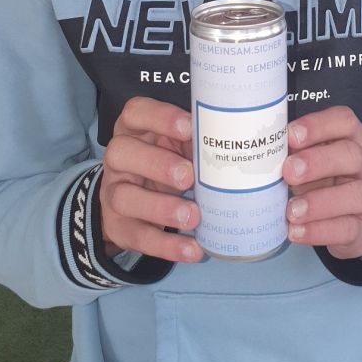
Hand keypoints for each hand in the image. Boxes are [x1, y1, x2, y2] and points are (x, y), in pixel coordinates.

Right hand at [100, 97, 202, 263]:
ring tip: (192, 216)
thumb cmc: (168, 162)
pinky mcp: (119, 226)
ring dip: (160, 207)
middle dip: (157, 164)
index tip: (188, 127)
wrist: (132, 203)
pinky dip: (167, 246)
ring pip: (124, 197)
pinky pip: (138, 236)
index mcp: (135, 129)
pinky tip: (193, 249)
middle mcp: (119, 158)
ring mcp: (114, 192)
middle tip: (188, 177)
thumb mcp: (178, 146)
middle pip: (121, 152)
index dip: (159, 117)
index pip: (135, 112)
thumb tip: (247, 143)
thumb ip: (199, 141)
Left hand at [282, 106, 361, 259]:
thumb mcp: (317, 160)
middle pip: (351, 155)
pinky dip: (319, 231)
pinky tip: (296, 231)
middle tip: (289, 172)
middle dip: (318, 161)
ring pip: (356, 194)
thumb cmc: (331, 180)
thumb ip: (297, 153)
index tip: (291, 135)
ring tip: (291, 210)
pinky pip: (347, 228)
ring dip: (320, 202)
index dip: (318, 125)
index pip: (344, 121)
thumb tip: (262, 155)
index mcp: (352, 138)